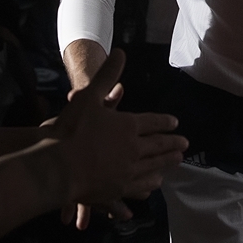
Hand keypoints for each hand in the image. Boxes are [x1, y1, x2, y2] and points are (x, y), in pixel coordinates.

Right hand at [50, 48, 187, 228]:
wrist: (57, 168)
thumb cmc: (70, 130)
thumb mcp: (88, 96)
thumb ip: (106, 76)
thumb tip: (120, 53)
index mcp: (128, 126)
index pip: (152, 122)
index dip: (164, 122)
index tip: (175, 123)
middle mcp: (133, 149)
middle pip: (158, 145)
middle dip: (172, 143)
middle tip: (185, 143)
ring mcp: (127, 171)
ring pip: (153, 166)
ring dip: (166, 162)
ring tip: (177, 160)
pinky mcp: (118, 189)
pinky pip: (139, 187)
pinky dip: (149, 183)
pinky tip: (154, 184)